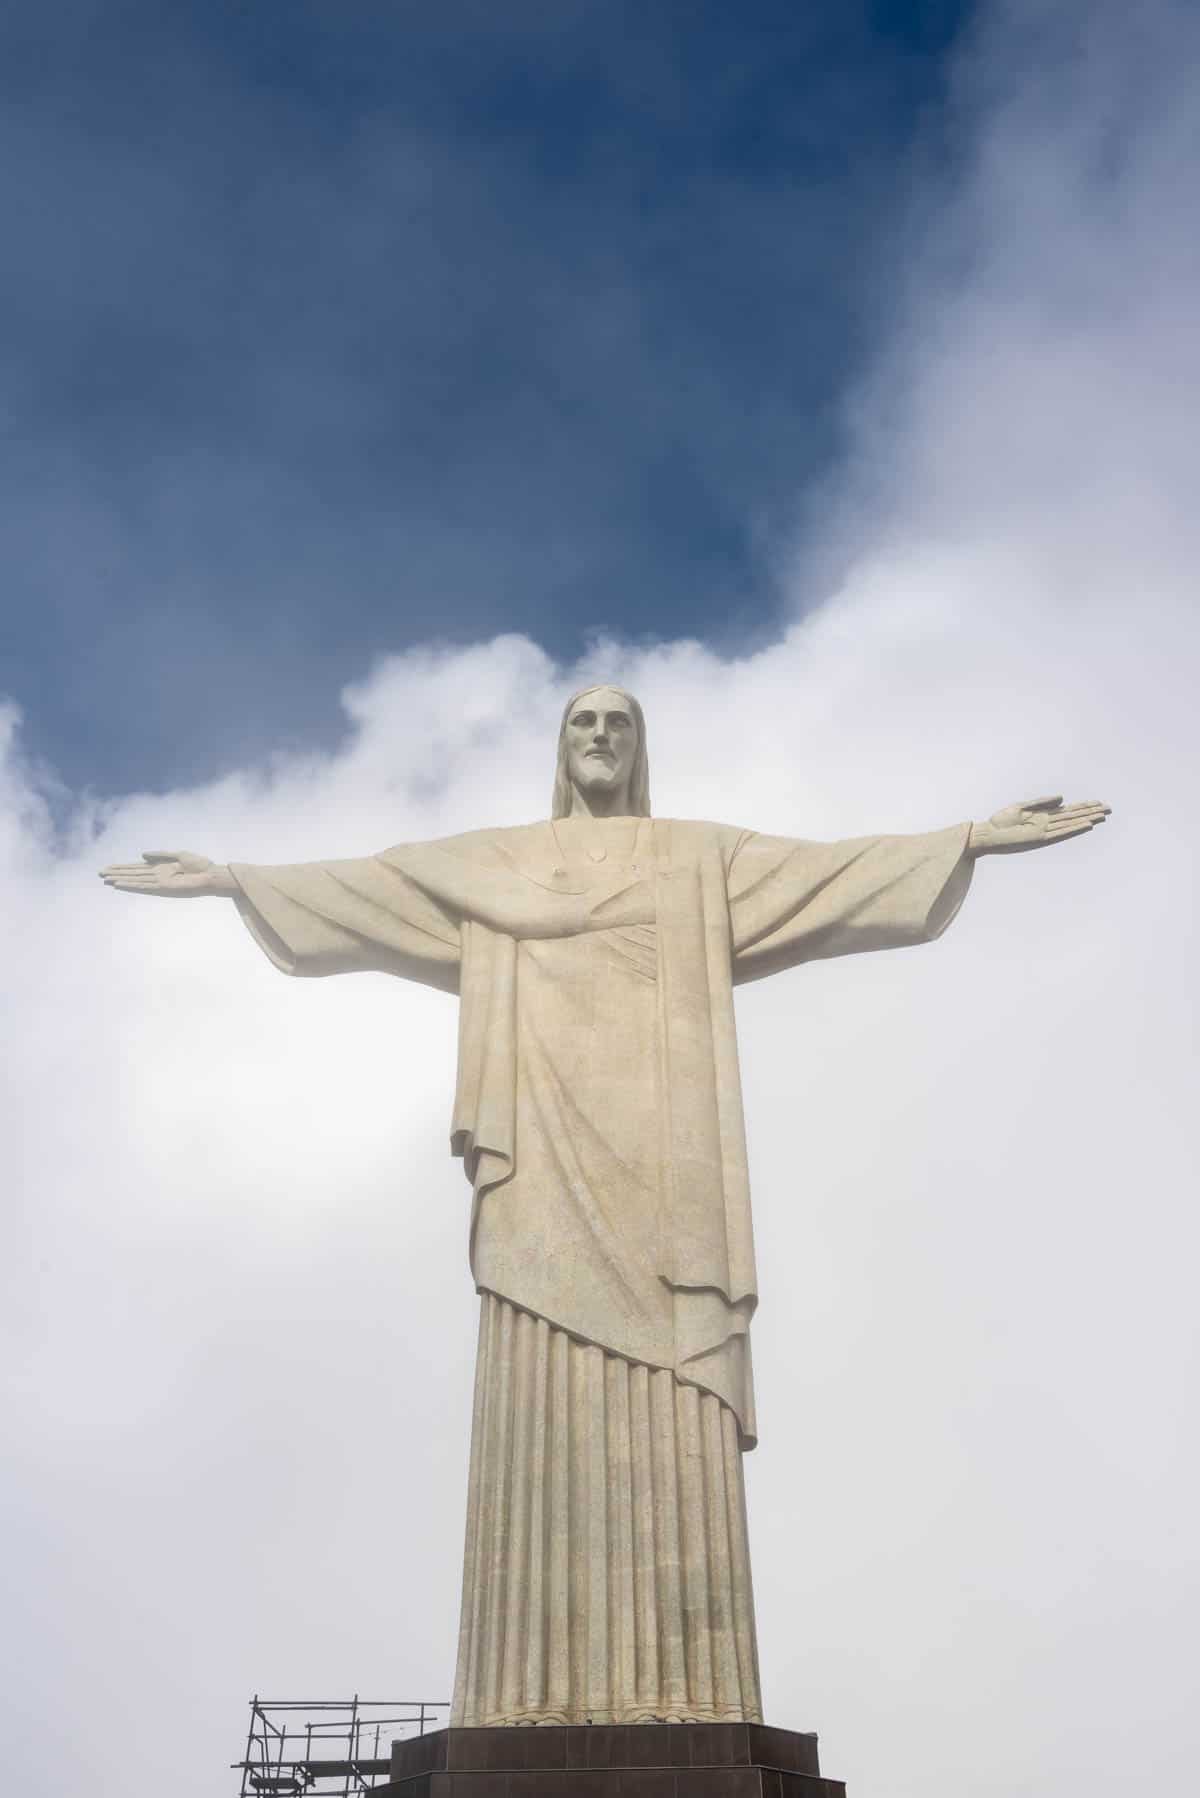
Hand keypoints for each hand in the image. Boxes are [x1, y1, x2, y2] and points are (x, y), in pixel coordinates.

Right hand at [98, 850, 237, 896]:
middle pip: (132, 874)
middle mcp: (157, 876)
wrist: (211, 874)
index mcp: (160, 867)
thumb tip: (141, 855)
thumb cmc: (199, 865)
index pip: (137, 868)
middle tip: (100, 873)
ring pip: (134, 880)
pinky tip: (120, 884)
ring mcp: (159, 882)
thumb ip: (159, 854)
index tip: (109, 867)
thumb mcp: (178, 855)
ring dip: (120, 879)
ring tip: (105, 879)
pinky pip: (143, 886)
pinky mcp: (163, 888)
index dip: (123, 867)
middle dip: (117, 873)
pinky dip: (131, 885)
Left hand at [968, 796, 1110, 855]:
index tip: (1098, 803)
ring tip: (1102, 815)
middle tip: (1109, 808)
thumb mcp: (1022, 807)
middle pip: (1073, 816)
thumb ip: (1042, 802)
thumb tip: (1063, 799)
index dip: (1083, 806)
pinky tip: (1086, 825)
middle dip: (1090, 812)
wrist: (988, 834)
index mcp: (1043, 815)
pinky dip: (1074, 829)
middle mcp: (1047, 824)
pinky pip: (1061, 833)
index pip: (1068, 810)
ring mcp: (1045, 831)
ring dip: (1086, 819)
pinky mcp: (1040, 838)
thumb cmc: (1001, 821)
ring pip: (1071, 824)